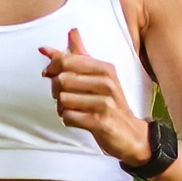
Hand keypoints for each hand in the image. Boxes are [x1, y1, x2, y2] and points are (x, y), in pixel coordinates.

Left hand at [40, 28, 148, 164]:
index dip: (53, 67)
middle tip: (65, 97)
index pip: (67, 59)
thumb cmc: (109, 104)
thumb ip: (76, 59)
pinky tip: (77, 119)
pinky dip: (68, 119)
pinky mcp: (99, 121)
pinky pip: (68, 116)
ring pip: (63, 99)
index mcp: (105, 69)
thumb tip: (50, 45)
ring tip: (72, 110)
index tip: (51, 74)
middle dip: (57, 90)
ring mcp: (104, 102)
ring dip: (62, 107)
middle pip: (62, 79)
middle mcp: (106, 83)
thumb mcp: (98, 77)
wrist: (131, 134)